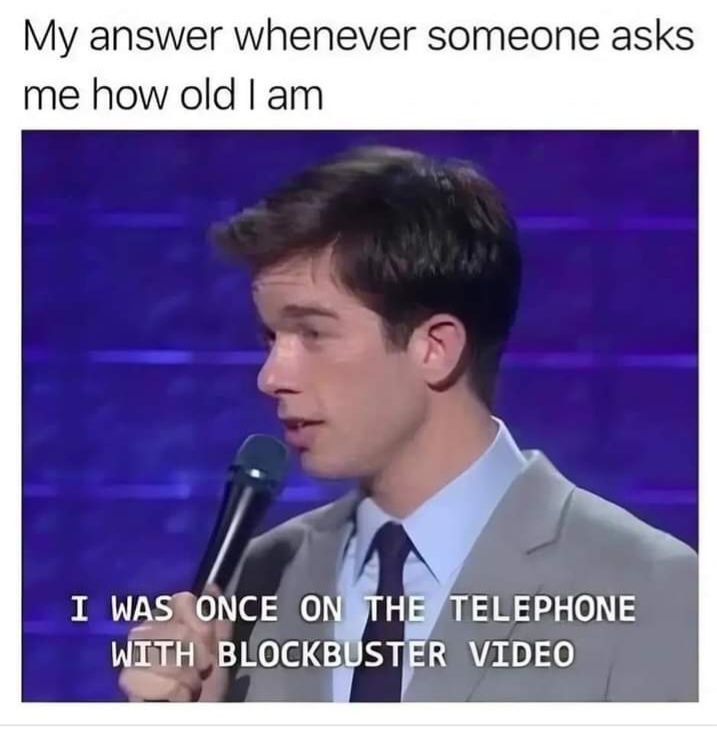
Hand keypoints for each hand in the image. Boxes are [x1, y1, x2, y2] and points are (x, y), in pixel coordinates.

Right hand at [118, 585, 232, 701]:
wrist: (197, 717)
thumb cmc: (208, 688)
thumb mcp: (220, 652)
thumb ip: (218, 619)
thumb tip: (211, 587)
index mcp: (170, 621)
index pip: (182, 600)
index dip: (200, 622)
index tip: (208, 642)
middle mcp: (148, 633)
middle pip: (177, 629)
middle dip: (197, 653)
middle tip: (201, 669)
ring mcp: (135, 657)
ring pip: (164, 655)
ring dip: (188, 676)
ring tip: (191, 686)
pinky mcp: (128, 683)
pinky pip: (152, 679)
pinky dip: (175, 692)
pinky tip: (179, 699)